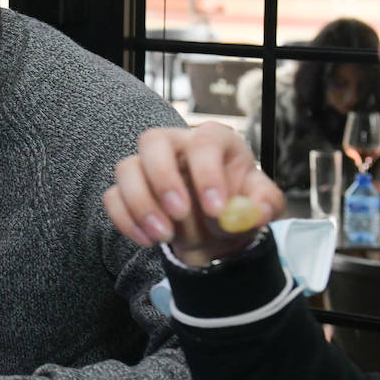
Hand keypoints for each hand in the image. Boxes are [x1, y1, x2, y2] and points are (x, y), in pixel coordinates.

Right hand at [103, 122, 284, 266]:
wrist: (214, 227)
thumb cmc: (236, 205)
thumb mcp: (262, 205)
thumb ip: (266, 205)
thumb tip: (255, 212)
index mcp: (212, 139)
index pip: (203, 143)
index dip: (207, 174)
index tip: (216, 209)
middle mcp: (174, 143)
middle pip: (152, 141)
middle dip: (163, 178)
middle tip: (179, 213)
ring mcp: (146, 164)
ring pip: (126, 169)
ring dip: (141, 205)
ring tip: (165, 236)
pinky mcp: (126, 188)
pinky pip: (113, 197)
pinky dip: (126, 220)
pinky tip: (148, 240)